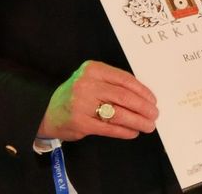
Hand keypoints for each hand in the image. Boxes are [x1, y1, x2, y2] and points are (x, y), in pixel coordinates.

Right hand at [36, 60, 157, 140]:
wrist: (46, 113)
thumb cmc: (77, 95)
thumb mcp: (92, 80)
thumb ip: (113, 83)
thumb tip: (144, 96)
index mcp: (94, 69)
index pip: (125, 79)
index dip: (143, 91)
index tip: (153, 100)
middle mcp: (87, 84)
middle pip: (124, 96)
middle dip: (143, 107)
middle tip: (154, 115)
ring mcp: (82, 104)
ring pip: (118, 113)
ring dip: (137, 121)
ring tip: (148, 125)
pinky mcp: (80, 123)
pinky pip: (109, 128)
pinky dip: (124, 131)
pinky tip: (132, 132)